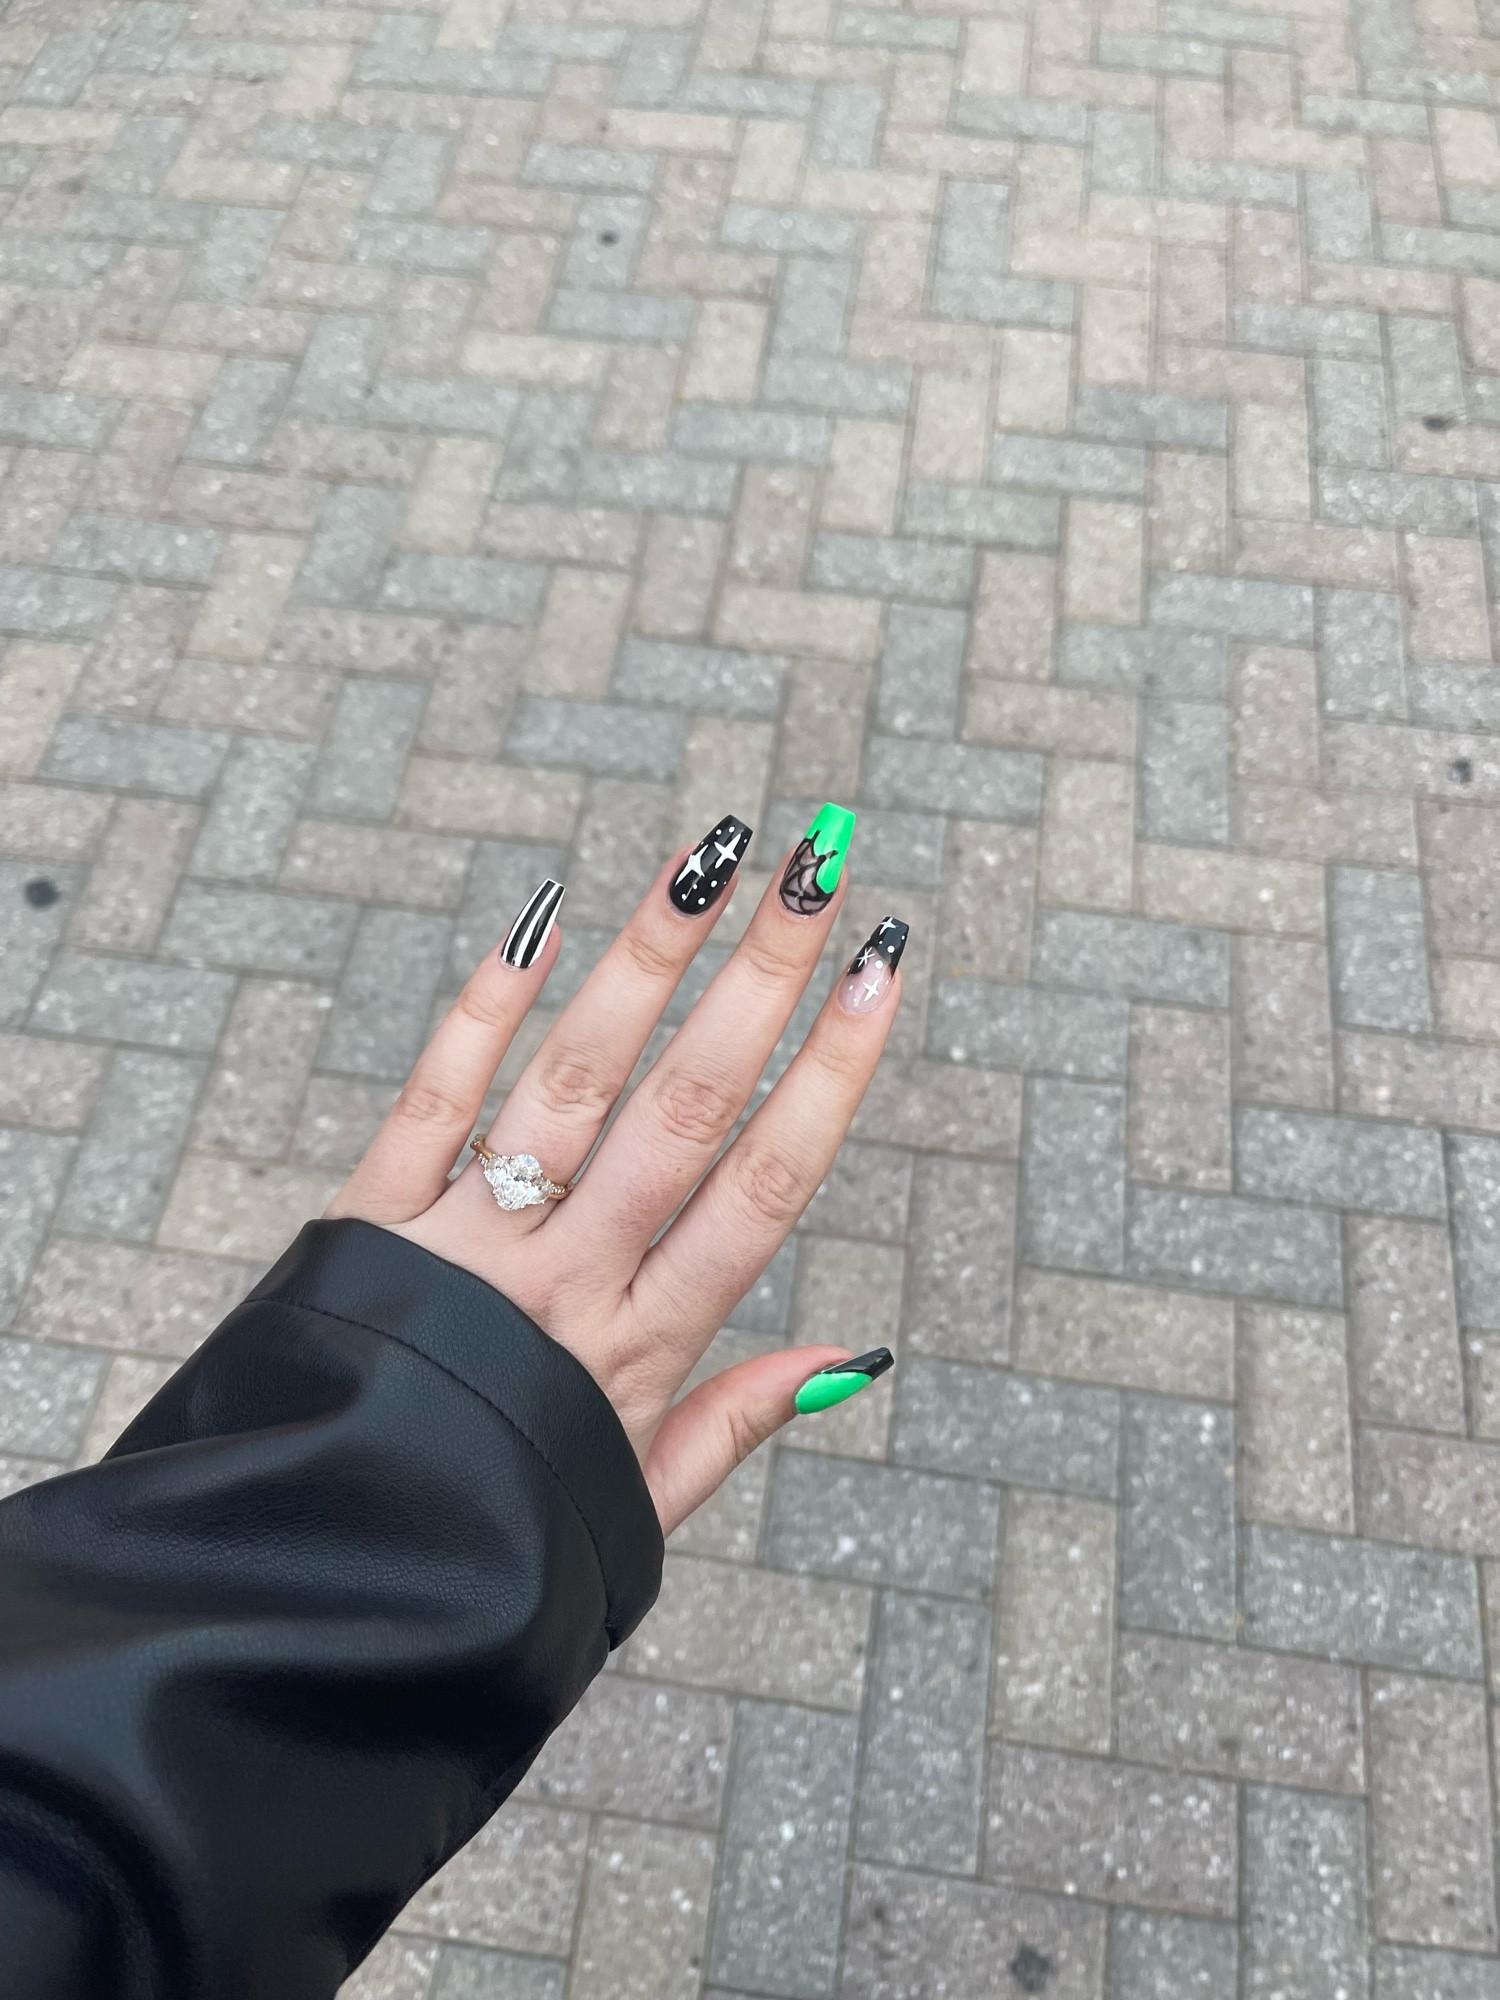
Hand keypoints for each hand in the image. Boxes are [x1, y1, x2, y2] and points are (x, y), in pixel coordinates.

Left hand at [324, 807, 906, 1534]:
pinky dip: (479, 1012)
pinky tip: (532, 921)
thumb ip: (736, 1422)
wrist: (312, 1586)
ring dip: (643, 965)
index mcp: (641, 1350)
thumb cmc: (492, 1541)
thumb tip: (852, 1357)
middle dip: (762, 981)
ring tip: (704, 859)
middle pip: (685, 1109)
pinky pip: (431, 1102)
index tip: (884, 975)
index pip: (764, 1185)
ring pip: (570, 1083)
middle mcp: (563, 1283)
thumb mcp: (635, 1506)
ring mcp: (464, 1245)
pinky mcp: (368, 1223)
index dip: (831, 1073)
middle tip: (821, 870)